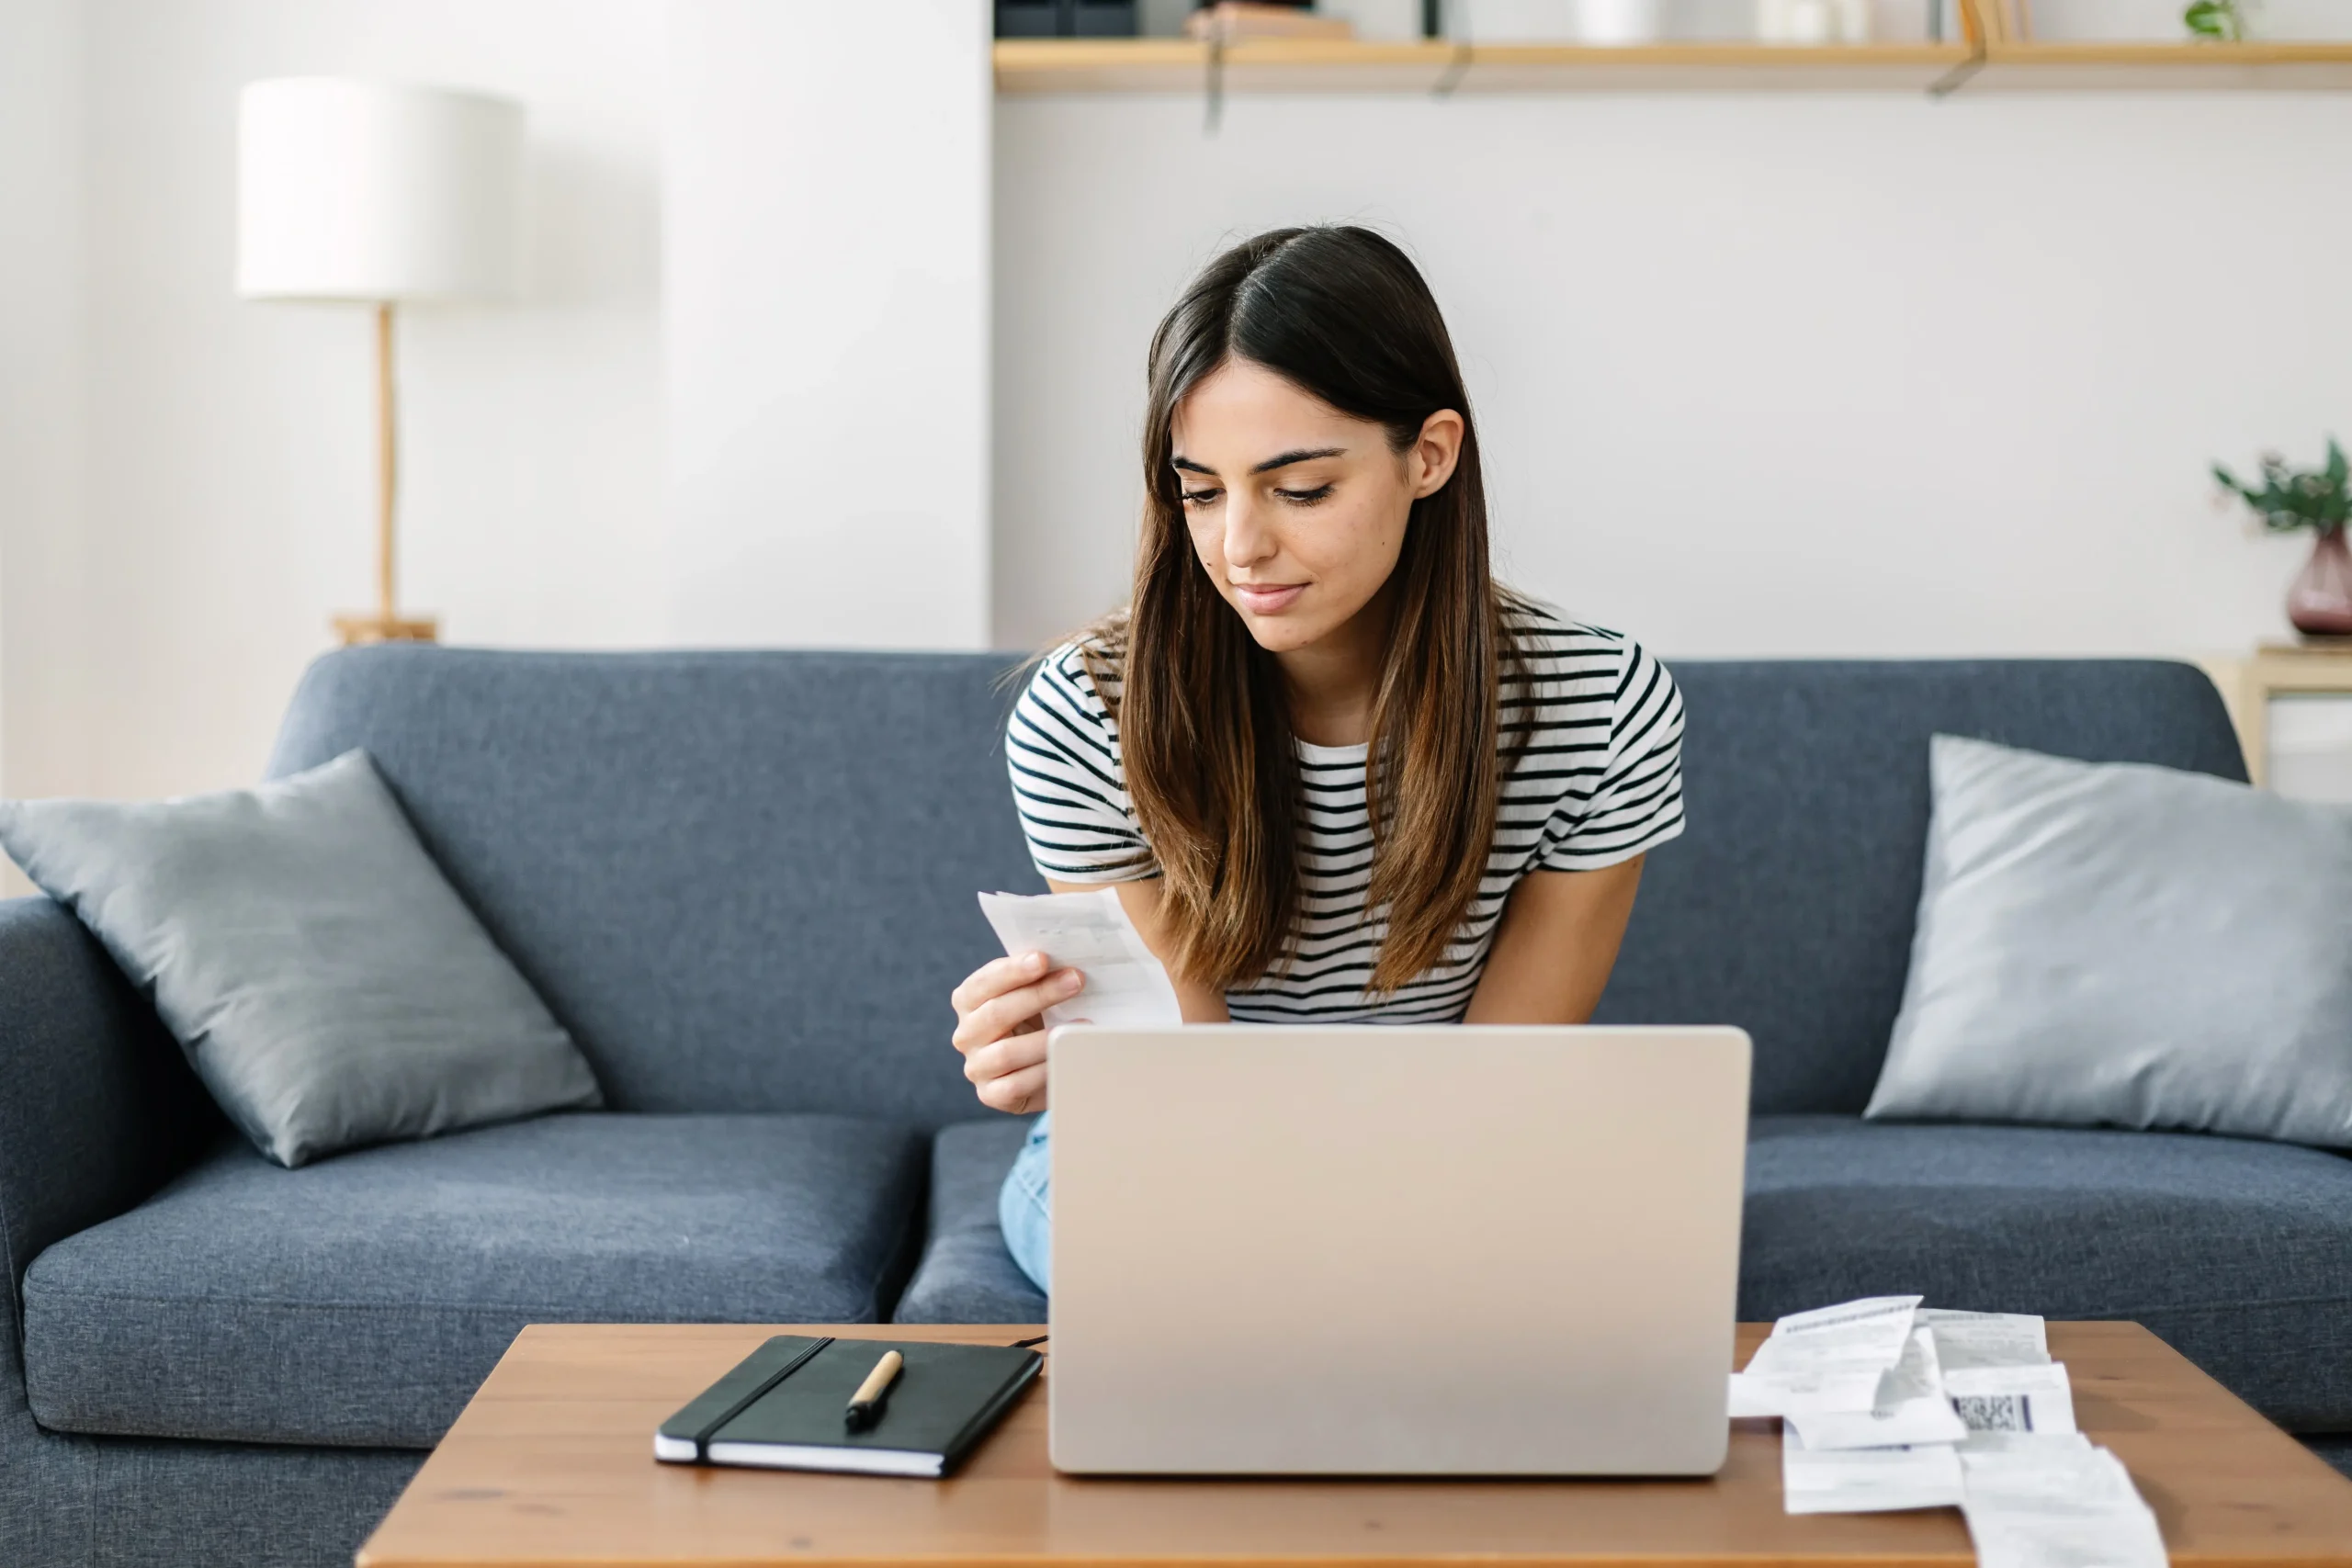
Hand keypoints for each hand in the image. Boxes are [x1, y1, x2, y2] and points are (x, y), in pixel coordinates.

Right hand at [949, 950, 1081, 1114]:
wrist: (1035, 1070)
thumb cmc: (1033, 1023)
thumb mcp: (1030, 997)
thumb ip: (1037, 978)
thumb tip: (1067, 964)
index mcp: (968, 1001)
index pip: (983, 983)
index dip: (1012, 971)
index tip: (1043, 959)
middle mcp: (966, 1034)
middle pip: (996, 1013)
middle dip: (1039, 995)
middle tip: (1075, 981)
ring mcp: (976, 1066)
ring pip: (1007, 1052)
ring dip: (1046, 1038)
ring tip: (1081, 1024)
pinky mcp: (991, 1095)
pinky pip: (1017, 1084)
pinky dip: (1045, 1070)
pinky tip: (1067, 1056)